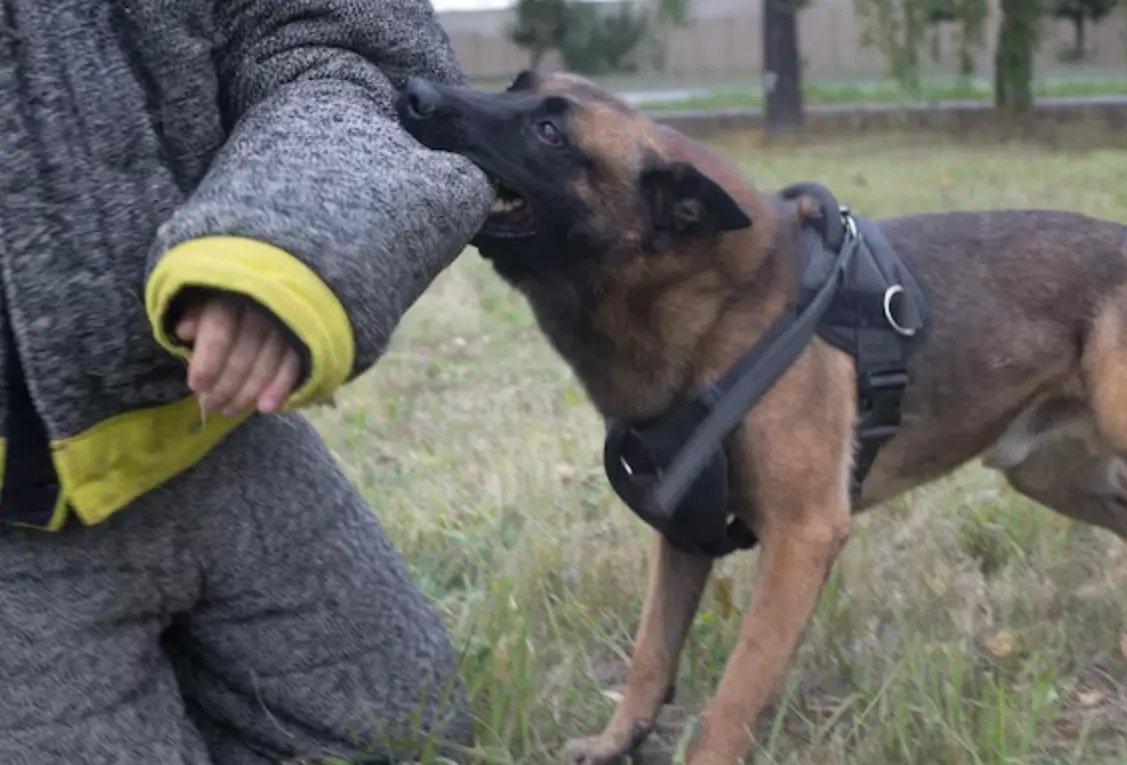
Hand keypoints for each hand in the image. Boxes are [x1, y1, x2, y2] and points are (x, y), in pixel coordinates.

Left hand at [175, 293, 301, 416]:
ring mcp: (286, 325)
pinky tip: (265, 408)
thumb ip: (196, 318)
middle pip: (243, 353)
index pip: (220, 331)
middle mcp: (262, 309)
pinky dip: (279, 389)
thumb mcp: (207, 304)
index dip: (207, 362)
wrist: (275, 298)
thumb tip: (184, 331)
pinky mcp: (304, 340)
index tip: (196, 386)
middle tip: (210, 405)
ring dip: (246, 393)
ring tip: (229, 410)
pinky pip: (292, 367)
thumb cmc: (231, 308)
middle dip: (224, 386)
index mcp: (233, 297)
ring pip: (266, 365)